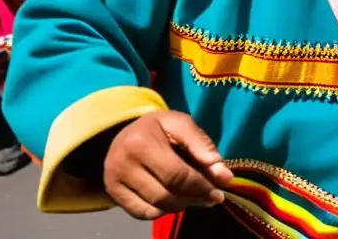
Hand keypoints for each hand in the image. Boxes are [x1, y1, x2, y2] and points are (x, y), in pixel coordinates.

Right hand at [103, 110, 232, 219]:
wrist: (125, 131)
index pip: (177, 175)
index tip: (219, 193)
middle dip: (193, 199)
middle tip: (210, 198)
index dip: (201, 186)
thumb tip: (224, 177)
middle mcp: (122, 163)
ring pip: (155, 208)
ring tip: (195, 197)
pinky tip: (174, 200)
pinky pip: (142, 214)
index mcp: (141, 141)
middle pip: (166, 195)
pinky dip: (162, 211)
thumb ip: (203, 147)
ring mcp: (114, 181)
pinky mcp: (113, 194)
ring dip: (181, 207)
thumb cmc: (158, 128)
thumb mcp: (181, 125)